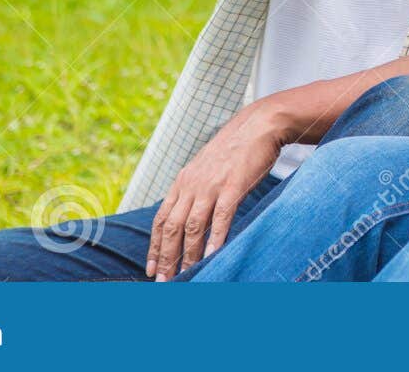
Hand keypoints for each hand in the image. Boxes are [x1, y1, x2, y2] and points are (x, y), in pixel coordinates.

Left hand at [146, 105, 284, 279]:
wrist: (258, 125)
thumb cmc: (235, 149)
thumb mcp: (206, 167)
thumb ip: (195, 189)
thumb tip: (189, 215)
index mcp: (183, 181)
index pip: (161, 219)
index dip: (154, 246)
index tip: (151, 268)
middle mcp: (192, 185)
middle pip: (172, 227)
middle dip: (166, 257)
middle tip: (163, 283)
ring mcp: (211, 185)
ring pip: (193, 226)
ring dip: (188, 255)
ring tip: (186, 276)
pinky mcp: (232, 185)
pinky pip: (221, 216)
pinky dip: (215, 238)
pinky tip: (213, 255)